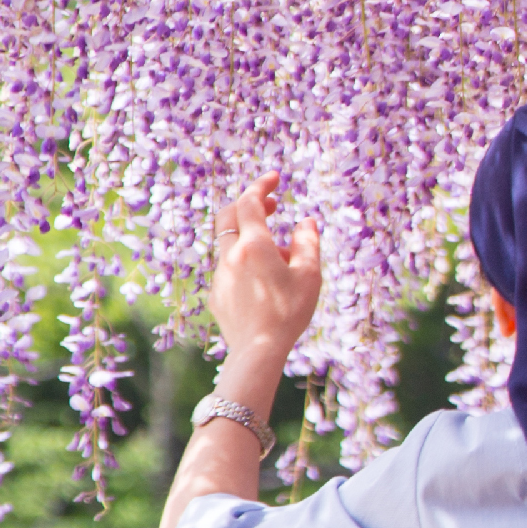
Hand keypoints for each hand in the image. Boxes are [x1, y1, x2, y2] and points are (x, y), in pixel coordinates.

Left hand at [208, 174, 323, 362]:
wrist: (258, 350)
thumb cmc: (289, 312)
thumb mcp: (310, 275)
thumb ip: (307, 242)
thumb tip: (305, 221)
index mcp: (254, 245)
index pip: (250, 202)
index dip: (261, 186)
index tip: (275, 178)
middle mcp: (231, 255)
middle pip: (229, 216)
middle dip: (249, 204)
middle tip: (272, 205)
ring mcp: (220, 274)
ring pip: (230, 242)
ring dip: (251, 236)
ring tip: (282, 254)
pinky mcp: (217, 293)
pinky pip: (229, 266)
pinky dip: (245, 259)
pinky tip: (265, 278)